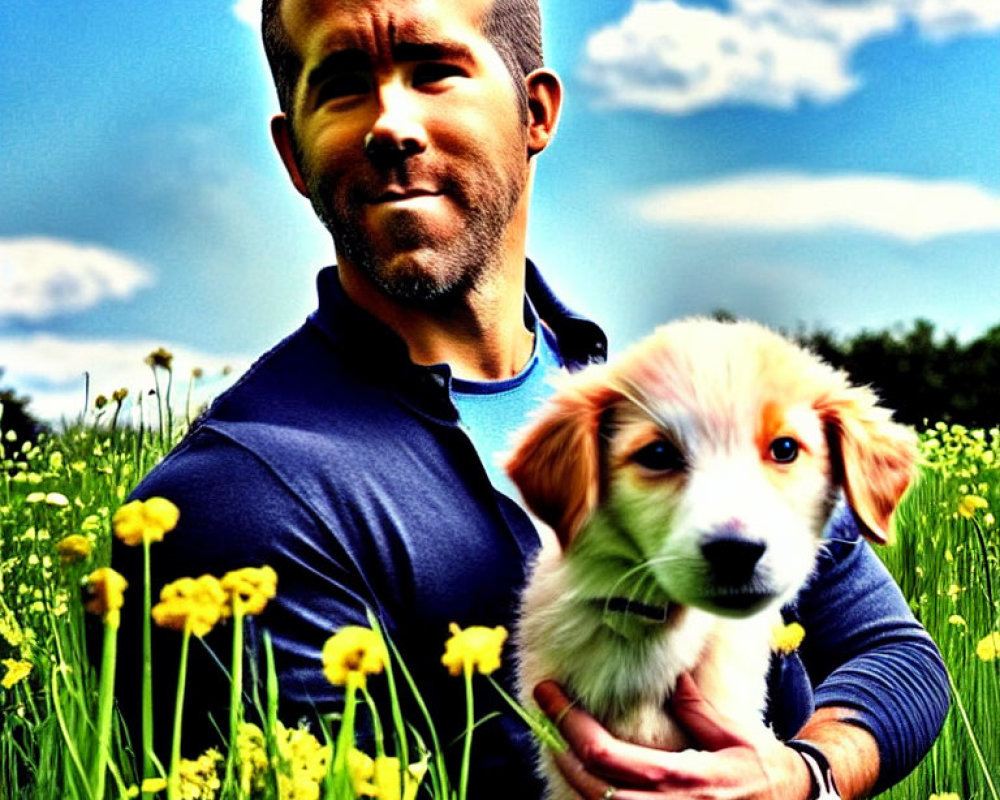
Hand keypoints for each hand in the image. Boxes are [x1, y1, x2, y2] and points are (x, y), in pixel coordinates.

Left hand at [533, 674, 812, 799]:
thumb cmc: (764, 769)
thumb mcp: (731, 734)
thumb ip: (693, 705)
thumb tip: (666, 672)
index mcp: (681, 779)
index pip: (604, 756)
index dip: (567, 723)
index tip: (548, 691)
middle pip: (590, 785)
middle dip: (559, 744)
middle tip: (543, 707)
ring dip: (569, 771)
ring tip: (555, 734)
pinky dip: (592, 794)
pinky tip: (582, 769)